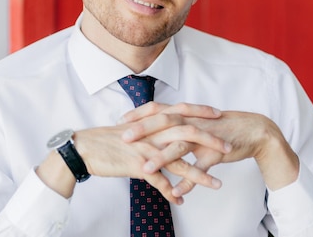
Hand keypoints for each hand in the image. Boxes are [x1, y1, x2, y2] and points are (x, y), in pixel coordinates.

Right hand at [74, 103, 230, 203]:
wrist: (84, 148)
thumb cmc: (105, 139)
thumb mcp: (130, 128)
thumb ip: (148, 127)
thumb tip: (160, 128)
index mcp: (149, 121)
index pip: (180, 111)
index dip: (200, 112)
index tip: (218, 114)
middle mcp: (150, 132)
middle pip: (186, 132)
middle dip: (210, 140)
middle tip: (229, 147)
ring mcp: (145, 149)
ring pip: (178, 161)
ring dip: (199, 174)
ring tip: (217, 184)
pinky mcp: (137, 166)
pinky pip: (160, 182)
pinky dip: (171, 193)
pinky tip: (181, 201)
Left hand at [122, 106, 298, 196]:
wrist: (253, 130)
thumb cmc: (219, 127)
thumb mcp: (195, 123)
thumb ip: (175, 126)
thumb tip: (155, 131)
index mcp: (185, 114)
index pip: (157, 109)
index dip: (138, 114)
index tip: (120, 122)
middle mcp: (192, 122)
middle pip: (163, 122)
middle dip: (142, 130)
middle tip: (124, 138)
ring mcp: (204, 137)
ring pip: (180, 146)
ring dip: (162, 158)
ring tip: (145, 170)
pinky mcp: (216, 152)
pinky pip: (200, 168)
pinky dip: (189, 181)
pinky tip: (176, 192)